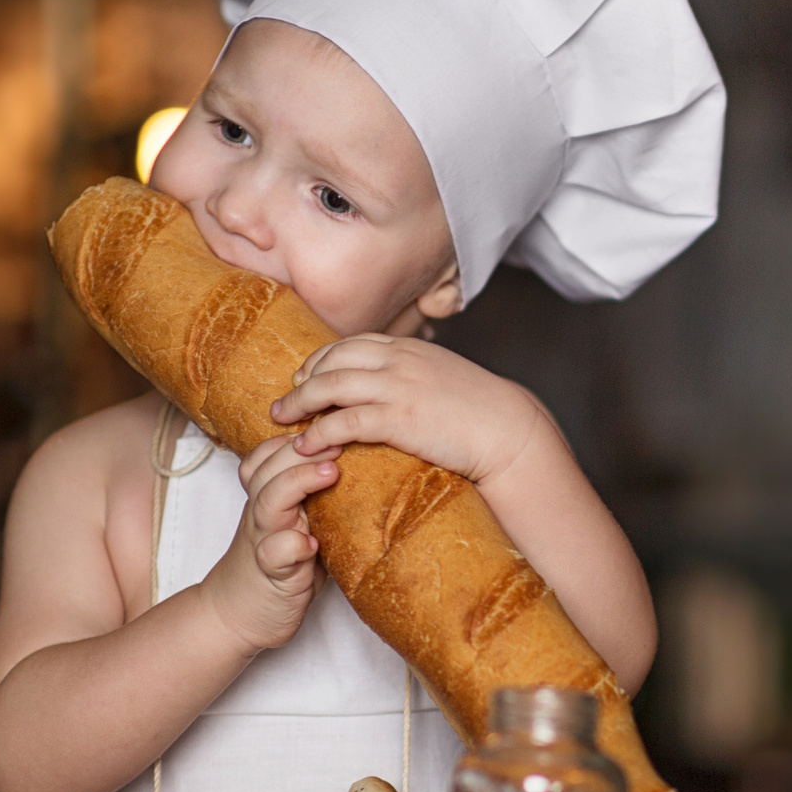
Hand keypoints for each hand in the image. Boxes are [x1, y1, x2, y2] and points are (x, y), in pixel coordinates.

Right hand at [197, 435, 337, 653]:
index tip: (327, 425)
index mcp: (269, 498)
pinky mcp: (271, 574)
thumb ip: (318, 498)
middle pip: (267, 469)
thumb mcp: (301, 523)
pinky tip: (312, 544)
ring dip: (297, 482)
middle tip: (338, 440)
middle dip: (301, 450)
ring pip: (267, 502)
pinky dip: (291, 546)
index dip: (293, 437)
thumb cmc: (282, 565)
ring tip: (331, 473)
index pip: (267, 455)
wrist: (240, 614)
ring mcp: (263, 541)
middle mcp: (262, 515)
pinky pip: (274, 553)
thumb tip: (366, 467)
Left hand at [270, 335, 546, 485]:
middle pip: (332, 360)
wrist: (508, 430)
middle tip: (285, 403)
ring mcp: (397, 387)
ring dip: (299, 404)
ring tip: (282, 422)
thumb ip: (415, 374)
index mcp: (409, 349)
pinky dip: (319, 433)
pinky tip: (307, 447)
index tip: (306, 379)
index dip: (321, 360)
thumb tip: (395, 387)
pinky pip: (344, 422)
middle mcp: (399, 360)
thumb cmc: (480, 412)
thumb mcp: (444, 377)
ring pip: (330, 386)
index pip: (351, 344)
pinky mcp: (398, 419)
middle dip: (302, 381)